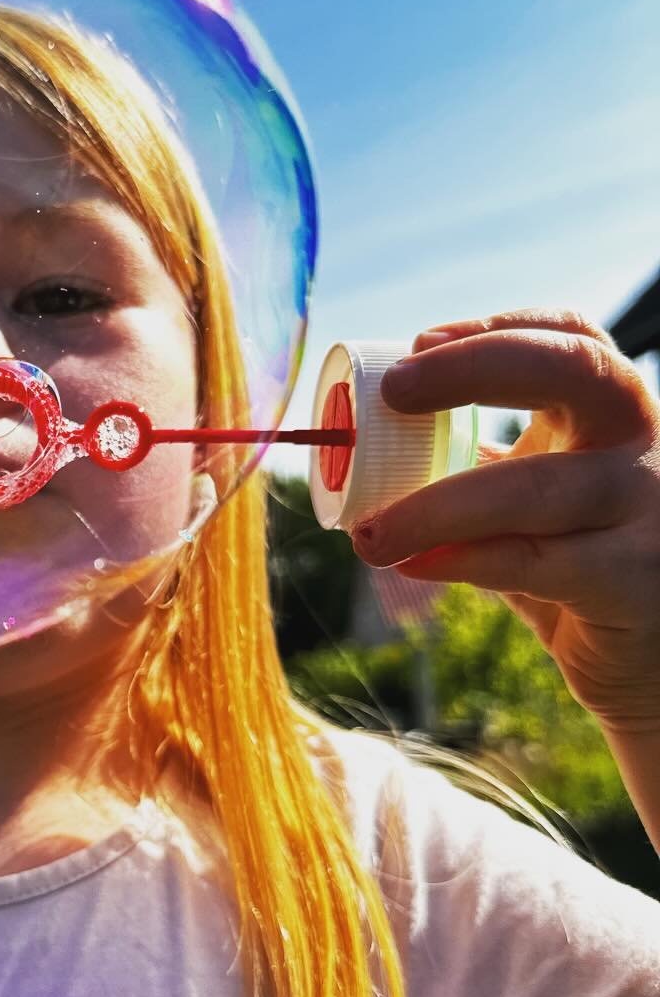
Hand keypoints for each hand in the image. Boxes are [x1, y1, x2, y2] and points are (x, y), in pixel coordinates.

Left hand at [348, 307, 659, 733]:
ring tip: (369, 532)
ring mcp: (649, 511)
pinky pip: (542, 562)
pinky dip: (468, 559)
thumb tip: (365, 443)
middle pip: (579, 370)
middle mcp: (644, 447)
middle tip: (392, 391)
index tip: (418, 344)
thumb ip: (471, 467)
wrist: (646, 665)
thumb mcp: (523, 502)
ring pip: (539, 486)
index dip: (497, 330)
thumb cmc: (574, 568)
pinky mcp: (637, 580)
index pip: (572, 338)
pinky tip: (416, 563)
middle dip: (477, 368)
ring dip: (437, 504)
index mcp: (612, 416)